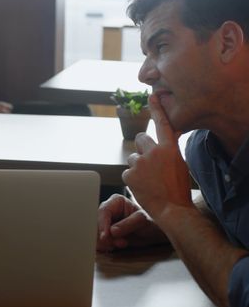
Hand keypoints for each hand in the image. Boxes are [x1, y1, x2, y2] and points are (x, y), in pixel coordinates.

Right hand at [97, 194, 167, 251]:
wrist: (156, 233)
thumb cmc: (152, 222)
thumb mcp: (143, 221)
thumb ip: (128, 224)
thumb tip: (112, 231)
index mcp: (116, 201)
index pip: (104, 211)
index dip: (102, 224)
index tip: (105, 236)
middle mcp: (109, 211)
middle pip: (96, 223)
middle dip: (104, 236)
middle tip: (114, 244)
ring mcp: (107, 223)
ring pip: (96, 233)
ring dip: (105, 242)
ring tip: (121, 244)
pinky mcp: (107, 233)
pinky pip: (100, 241)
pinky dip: (104, 246)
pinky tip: (113, 247)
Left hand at [122, 94, 192, 219]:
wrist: (172, 209)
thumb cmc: (178, 188)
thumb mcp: (180, 164)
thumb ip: (168, 151)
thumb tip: (161, 144)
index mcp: (170, 148)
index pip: (162, 124)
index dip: (157, 109)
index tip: (152, 97)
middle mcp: (154, 152)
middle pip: (140, 139)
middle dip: (142, 148)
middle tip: (149, 163)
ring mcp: (140, 163)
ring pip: (133, 157)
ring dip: (138, 166)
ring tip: (149, 180)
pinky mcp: (129, 174)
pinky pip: (128, 172)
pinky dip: (133, 178)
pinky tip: (142, 187)